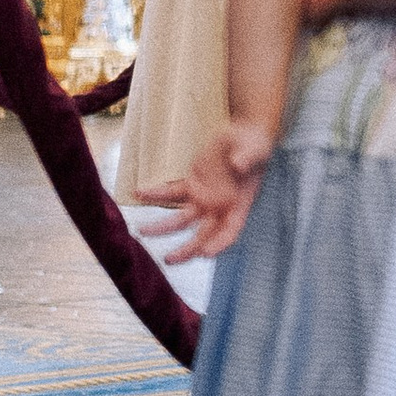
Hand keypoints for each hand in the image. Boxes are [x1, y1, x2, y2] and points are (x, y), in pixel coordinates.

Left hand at [139, 119, 276, 260]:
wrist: (244, 136)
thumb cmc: (255, 146)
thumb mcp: (255, 150)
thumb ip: (248, 158)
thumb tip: (239, 164)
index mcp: (239, 206)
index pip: (230, 231)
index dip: (219, 244)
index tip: (205, 253)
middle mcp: (219, 208)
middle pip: (202, 235)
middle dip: (186, 249)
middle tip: (169, 259)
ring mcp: (204, 198)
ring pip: (181, 219)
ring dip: (162, 227)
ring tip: (142, 230)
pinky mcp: (192, 184)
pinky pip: (172, 193)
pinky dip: (156, 194)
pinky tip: (140, 193)